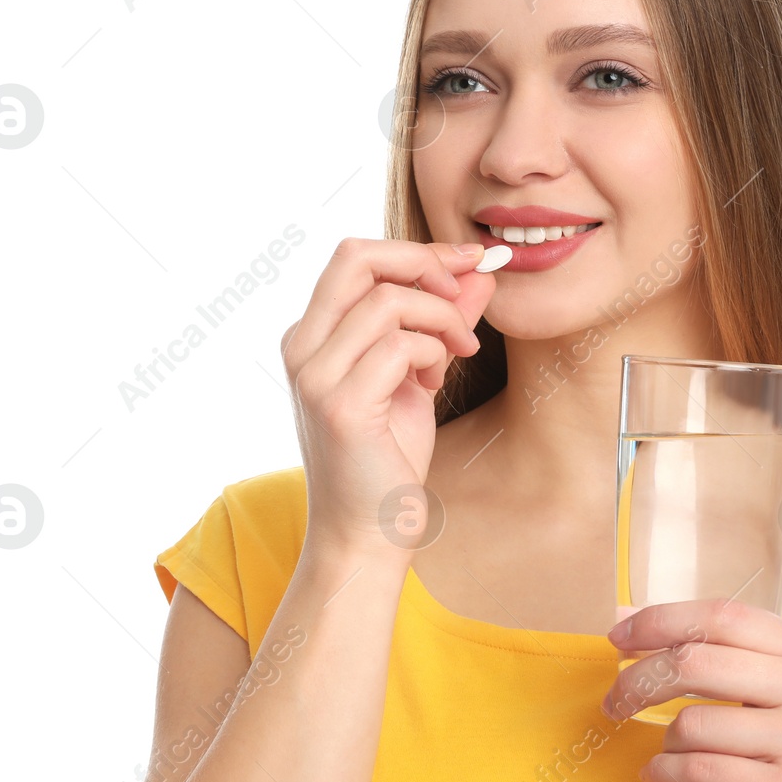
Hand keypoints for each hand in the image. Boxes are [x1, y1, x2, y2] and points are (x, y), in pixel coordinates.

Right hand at [280, 237, 493, 558]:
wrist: (369, 531)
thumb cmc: (390, 456)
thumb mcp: (420, 372)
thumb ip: (442, 319)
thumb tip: (479, 271)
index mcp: (312, 335)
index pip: (356, 256)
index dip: (418, 250)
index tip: (470, 261)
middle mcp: (302, 347)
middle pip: (358, 257)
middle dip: (424, 264)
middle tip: (464, 294)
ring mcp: (314, 376)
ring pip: (389, 301)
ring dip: (441, 321)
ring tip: (452, 356)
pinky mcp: (340, 405)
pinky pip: (400, 346)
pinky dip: (433, 354)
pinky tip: (435, 383)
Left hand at [599, 598, 781, 781]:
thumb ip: (725, 657)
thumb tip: (630, 615)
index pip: (723, 617)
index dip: (661, 620)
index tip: (619, 634)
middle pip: (697, 662)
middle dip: (640, 679)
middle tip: (615, 700)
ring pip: (693, 723)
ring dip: (666, 741)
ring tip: (672, 754)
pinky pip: (700, 771)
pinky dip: (665, 773)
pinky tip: (659, 777)